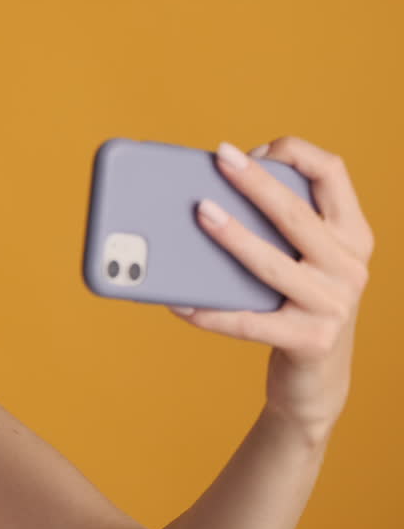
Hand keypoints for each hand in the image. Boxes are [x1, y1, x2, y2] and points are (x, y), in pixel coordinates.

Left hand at [168, 136, 374, 441]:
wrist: (315, 379)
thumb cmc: (292, 304)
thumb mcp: (300, 260)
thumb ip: (275, 228)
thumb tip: (207, 194)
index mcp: (351, 235)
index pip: (334, 173)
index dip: (296, 153)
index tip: (256, 149)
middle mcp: (351, 266)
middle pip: (297, 214)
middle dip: (255, 181)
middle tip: (219, 158)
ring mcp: (334, 305)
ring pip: (272, 263)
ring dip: (232, 236)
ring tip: (198, 213)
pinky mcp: (309, 341)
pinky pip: (247, 322)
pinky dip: (208, 311)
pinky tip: (177, 301)